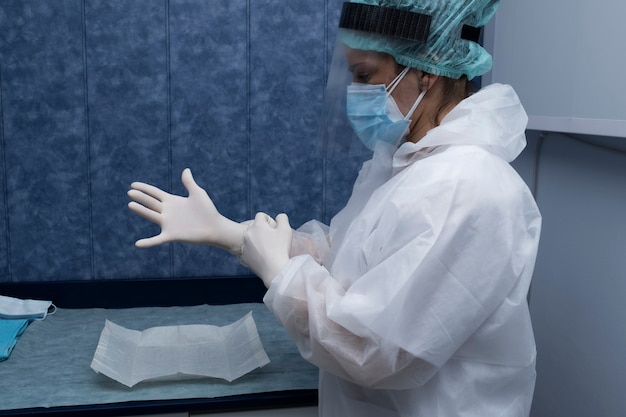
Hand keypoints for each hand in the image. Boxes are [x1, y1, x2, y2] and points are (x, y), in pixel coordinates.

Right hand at [127, 168, 245, 252]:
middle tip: (130, 193)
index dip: (144, 188)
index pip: (154, 193)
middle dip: (140, 197)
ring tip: (130, 205)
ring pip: (151, 216)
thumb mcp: (198, 194)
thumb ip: (189, 183)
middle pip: (150, 203)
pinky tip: (138, 244)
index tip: (133, 184)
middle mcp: (168, 212)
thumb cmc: (208, 210)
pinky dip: (148, 242)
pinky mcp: (172, 235)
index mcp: (172, 201)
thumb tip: (186, 170)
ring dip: (141, 211)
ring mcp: (168, 223)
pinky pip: (157, 240)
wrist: (215, 227)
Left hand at [241, 212, 292, 286]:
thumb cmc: (281, 248)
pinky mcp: (244, 256)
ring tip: (268, 248)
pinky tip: (263, 255)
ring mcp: (245, 245)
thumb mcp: (286, 230)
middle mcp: (248, 233)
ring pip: (251, 238)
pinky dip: (254, 251)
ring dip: (257, 240)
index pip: (261, 216)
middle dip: (262, 229)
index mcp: (257, 225)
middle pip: (254, 226)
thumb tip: (279, 217)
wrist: (274, 270)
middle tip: (271, 238)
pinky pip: (249, 249)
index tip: (274, 228)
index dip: (268, 220)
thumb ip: (282, 219)